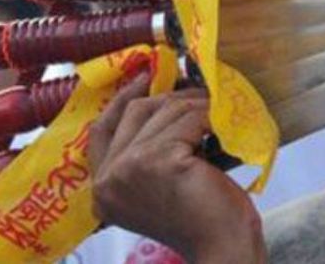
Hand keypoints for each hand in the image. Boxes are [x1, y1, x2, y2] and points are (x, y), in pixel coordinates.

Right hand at [88, 75, 265, 262]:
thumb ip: (145, 154)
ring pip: (167, 112)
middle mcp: (108, 179)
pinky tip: (223, 126)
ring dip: (197, 108)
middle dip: (172, 99)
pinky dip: (210, 118)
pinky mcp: (160, 160)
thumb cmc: (198, 219)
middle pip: (137, 114)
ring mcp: (130, 168)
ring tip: (217, 113)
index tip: (145, 78)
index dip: (122, 99)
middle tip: (199, 96)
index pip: (101, 131)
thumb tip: (162, 101)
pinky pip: (190, 120)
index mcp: (102, 189)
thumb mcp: (157, 186)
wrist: (222, 248)